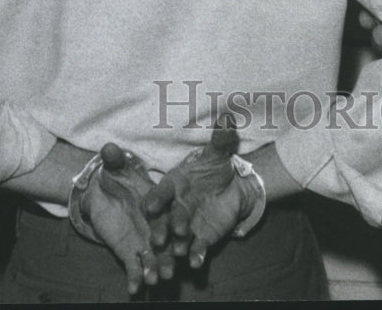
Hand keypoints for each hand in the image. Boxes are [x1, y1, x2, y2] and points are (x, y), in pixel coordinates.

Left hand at [73, 143, 175, 294]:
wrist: (103, 195)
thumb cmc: (116, 179)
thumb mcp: (114, 170)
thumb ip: (113, 160)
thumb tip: (107, 147)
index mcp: (158, 200)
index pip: (167, 209)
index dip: (172, 220)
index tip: (178, 229)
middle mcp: (156, 221)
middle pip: (166, 237)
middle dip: (170, 249)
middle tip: (174, 260)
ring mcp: (145, 239)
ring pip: (154, 255)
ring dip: (155, 268)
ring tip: (157, 280)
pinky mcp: (131, 251)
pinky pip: (135, 267)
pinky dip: (135, 277)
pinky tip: (134, 289)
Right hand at [142, 124, 263, 269]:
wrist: (231, 187)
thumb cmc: (215, 168)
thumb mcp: (218, 154)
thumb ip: (221, 139)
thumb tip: (228, 119)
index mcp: (174, 185)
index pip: (161, 192)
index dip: (156, 199)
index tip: (150, 206)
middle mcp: (175, 207)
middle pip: (165, 219)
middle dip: (162, 228)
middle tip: (159, 239)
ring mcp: (186, 225)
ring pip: (177, 237)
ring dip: (177, 245)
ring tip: (179, 253)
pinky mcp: (200, 238)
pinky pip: (197, 248)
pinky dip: (196, 255)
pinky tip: (197, 262)